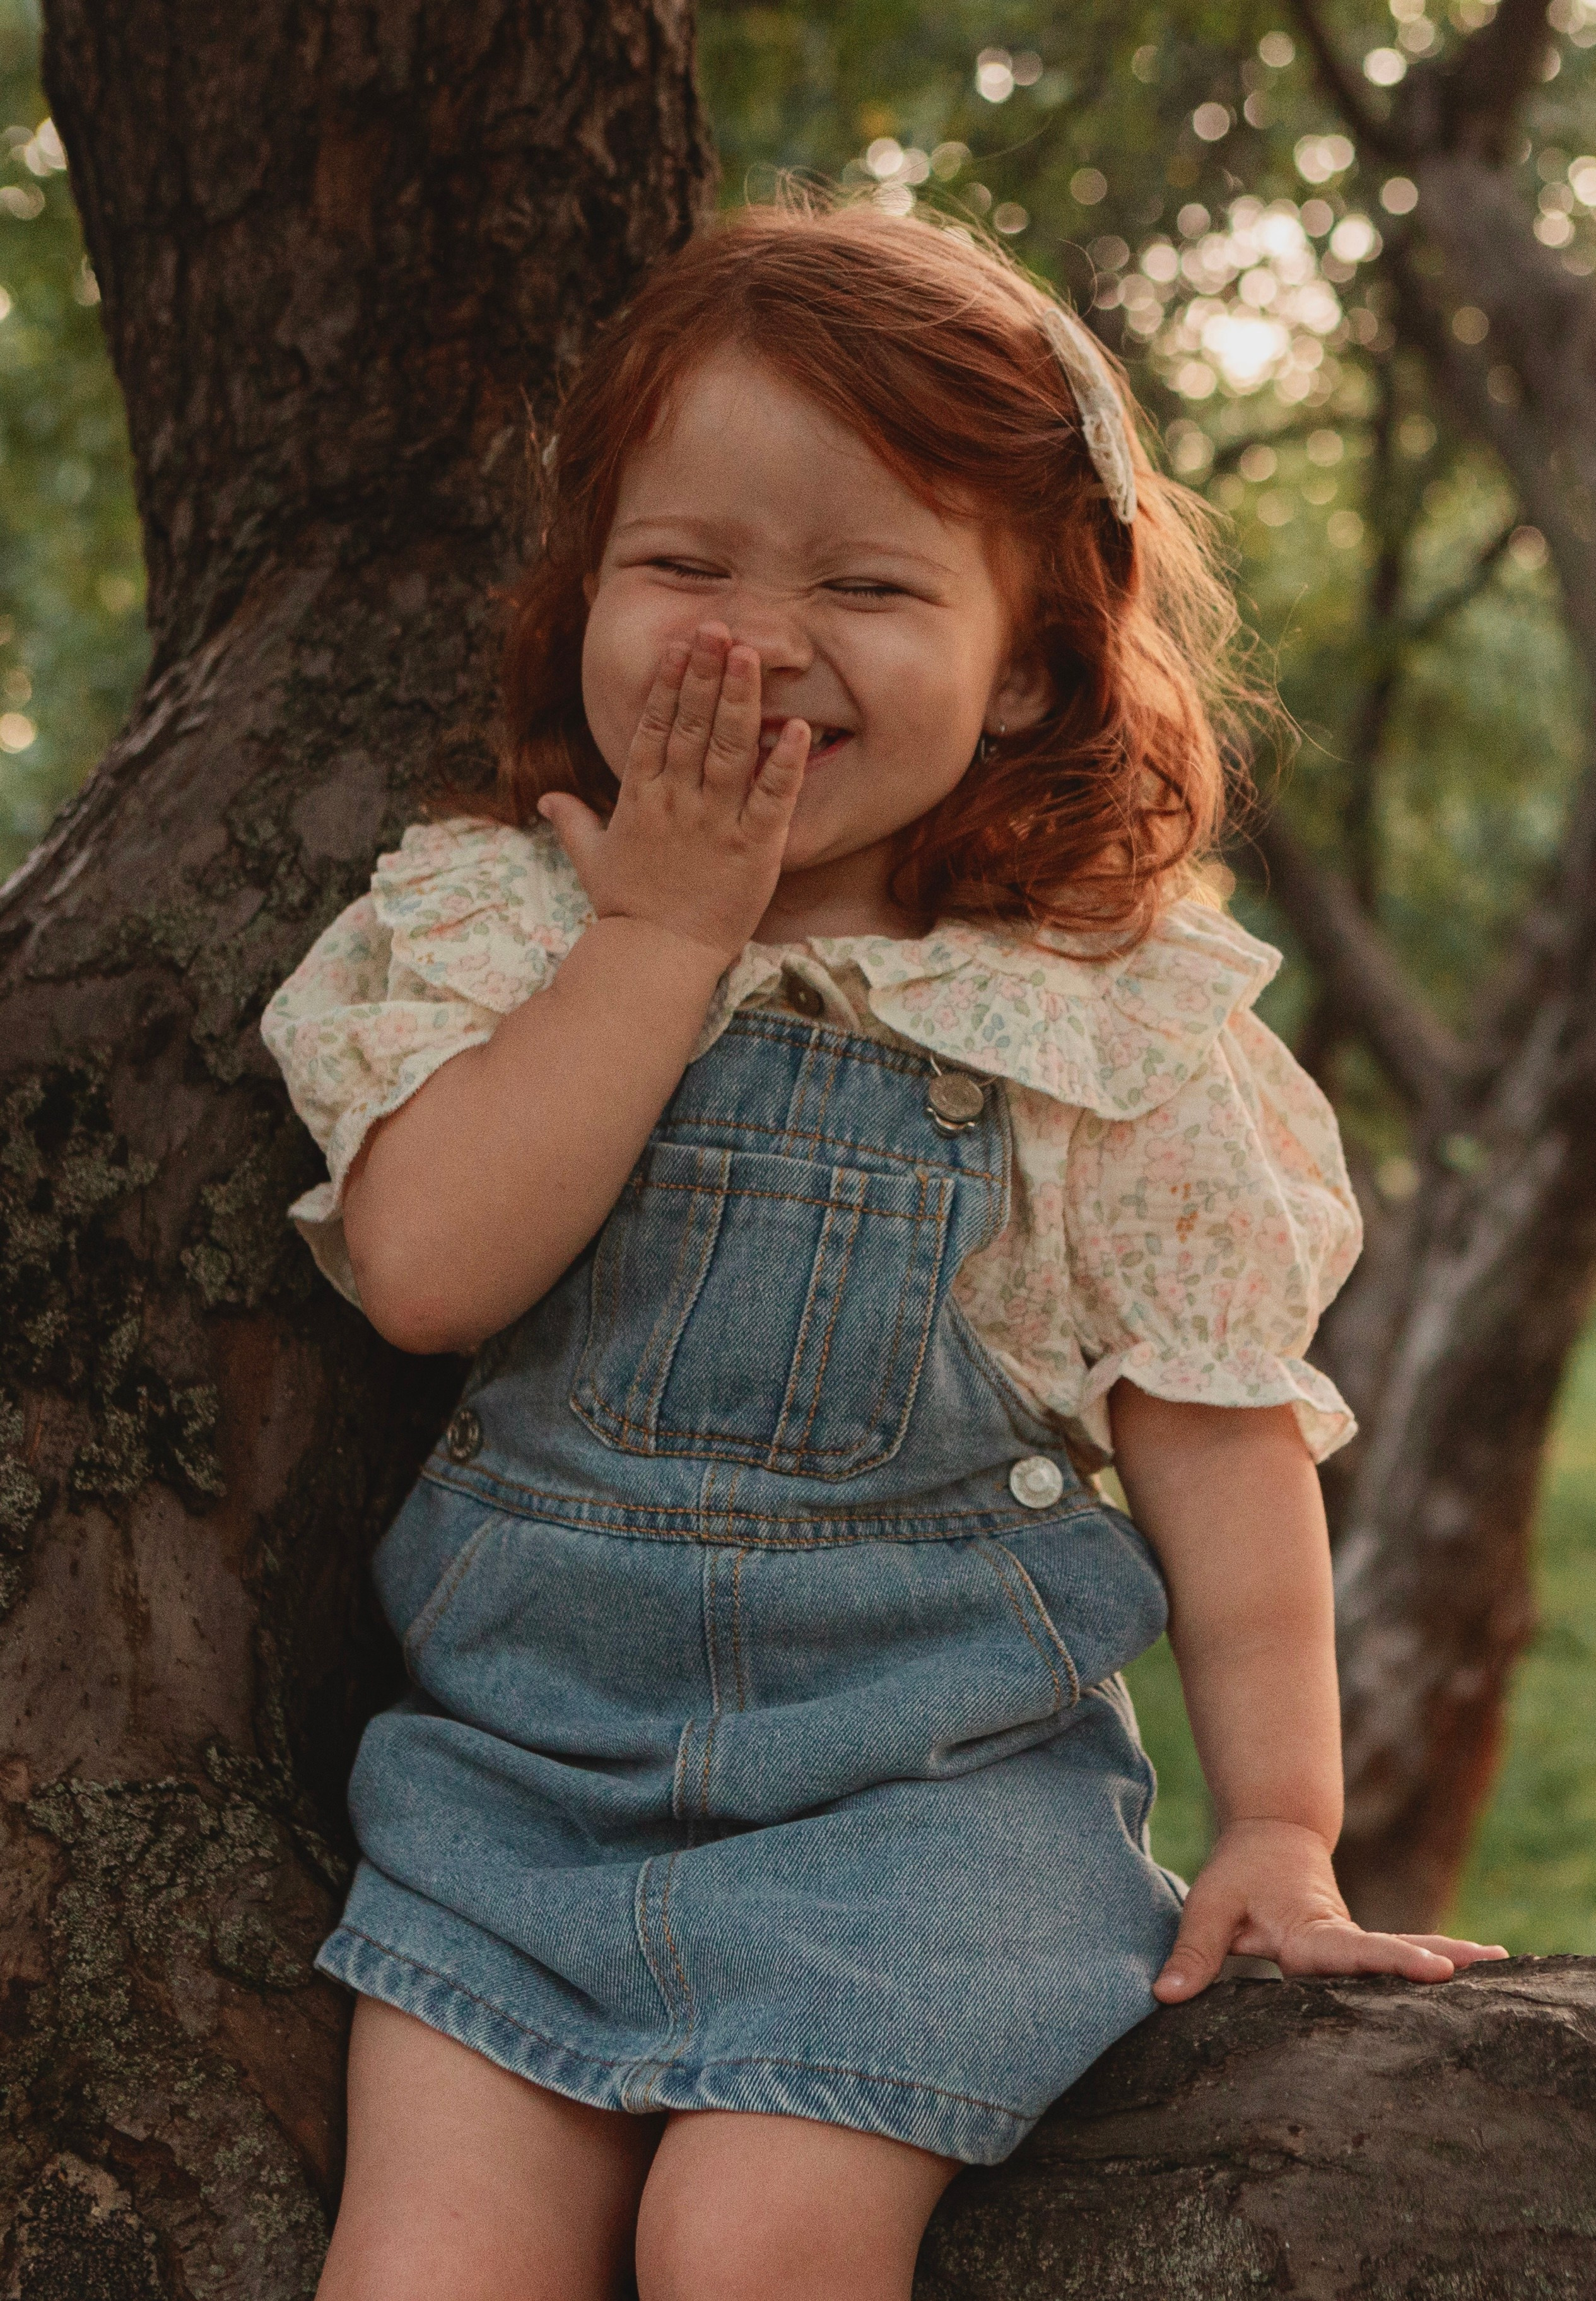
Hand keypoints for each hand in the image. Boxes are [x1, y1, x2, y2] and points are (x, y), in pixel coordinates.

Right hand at [540, 623, 809, 968]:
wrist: (655, 960)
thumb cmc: (627, 911)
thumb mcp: (590, 860)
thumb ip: (572, 822)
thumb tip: (545, 800)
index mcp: (640, 798)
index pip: (655, 727)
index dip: (669, 682)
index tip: (682, 643)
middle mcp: (677, 801)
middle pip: (691, 725)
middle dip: (705, 673)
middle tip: (719, 627)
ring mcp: (715, 823)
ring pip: (729, 749)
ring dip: (740, 699)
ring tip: (750, 653)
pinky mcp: (753, 849)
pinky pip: (773, 798)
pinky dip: (785, 762)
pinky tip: (798, 727)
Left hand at [1152, 1819, 1508, 2002]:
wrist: (1270, 1833)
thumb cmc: (1237, 1874)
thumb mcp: (1207, 1907)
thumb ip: (1191, 1952)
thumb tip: (1165, 1999)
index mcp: (1308, 1933)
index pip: (1351, 1952)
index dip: (1390, 1962)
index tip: (1433, 1968)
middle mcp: (1338, 1938)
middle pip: (1388, 1952)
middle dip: (1432, 1957)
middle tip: (1484, 1963)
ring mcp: (1352, 1942)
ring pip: (1401, 1949)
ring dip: (1447, 1954)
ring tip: (1499, 1961)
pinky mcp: (1356, 1946)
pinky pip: (1395, 1956)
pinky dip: (1432, 1959)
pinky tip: (1473, 1971)